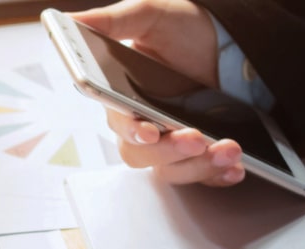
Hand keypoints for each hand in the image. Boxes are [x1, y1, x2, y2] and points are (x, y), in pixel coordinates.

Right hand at [73, 0, 246, 186]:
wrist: (229, 42)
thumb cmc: (184, 29)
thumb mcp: (150, 14)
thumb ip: (111, 21)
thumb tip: (68, 21)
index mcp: (123, 99)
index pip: (120, 124)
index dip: (133, 131)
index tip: (150, 131)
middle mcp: (143, 126)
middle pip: (142, 154)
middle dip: (171, 150)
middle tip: (198, 138)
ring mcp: (170, 144)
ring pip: (172, 170)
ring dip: (199, 166)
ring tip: (229, 150)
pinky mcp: (197, 155)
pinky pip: (202, 176)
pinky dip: (218, 176)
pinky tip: (235, 169)